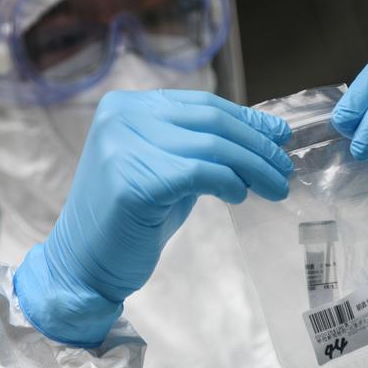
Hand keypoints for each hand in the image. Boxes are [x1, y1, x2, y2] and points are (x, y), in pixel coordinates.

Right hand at [15, 89, 292, 346]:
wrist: (84, 263)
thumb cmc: (130, 219)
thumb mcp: (169, 169)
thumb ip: (203, 147)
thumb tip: (264, 133)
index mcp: (127, 106)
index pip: (202, 104)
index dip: (246, 119)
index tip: (278, 135)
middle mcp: (121, 117)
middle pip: (211, 121)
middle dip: (257, 144)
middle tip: (283, 167)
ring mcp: (122, 146)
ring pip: (211, 146)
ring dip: (254, 167)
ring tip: (276, 186)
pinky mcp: (132, 180)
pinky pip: (199, 173)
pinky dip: (229, 182)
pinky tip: (240, 196)